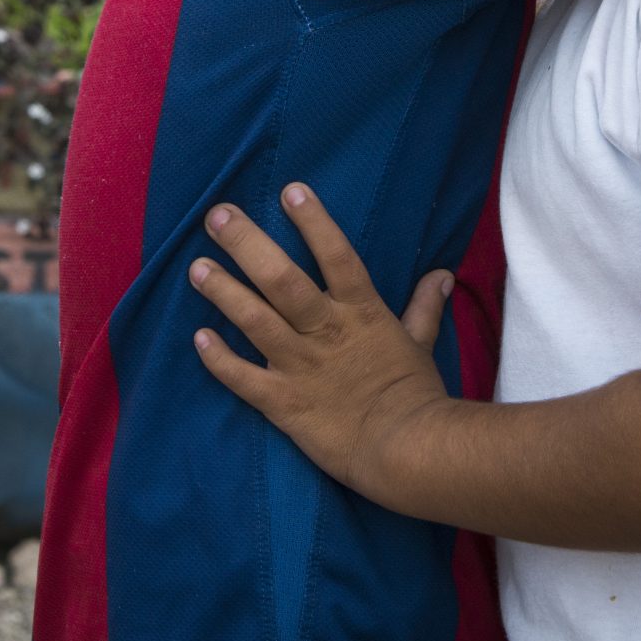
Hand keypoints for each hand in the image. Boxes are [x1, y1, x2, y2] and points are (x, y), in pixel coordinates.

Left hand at [189, 185, 455, 500]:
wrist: (407, 450)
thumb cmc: (417, 395)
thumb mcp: (422, 344)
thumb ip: (425, 307)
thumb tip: (443, 274)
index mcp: (360, 311)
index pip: (336, 254)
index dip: (313, 221)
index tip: (289, 190)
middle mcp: (324, 330)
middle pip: (280, 278)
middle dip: (246, 244)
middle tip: (217, 216)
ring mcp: (299, 365)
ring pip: (254, 319)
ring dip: (223, 292)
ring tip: (197, 268)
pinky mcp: (283, 403)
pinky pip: (242, 378)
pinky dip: (219, 360)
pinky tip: (198, 338)